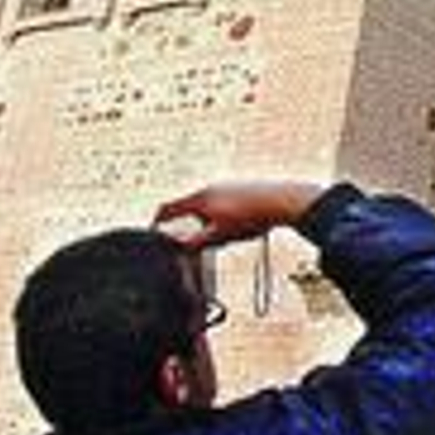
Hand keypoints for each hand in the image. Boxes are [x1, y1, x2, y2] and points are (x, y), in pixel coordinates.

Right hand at [153, 180, 326, 248]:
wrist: (282, 201)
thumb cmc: (250, 217)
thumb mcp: (219, 235)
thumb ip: (195, 243)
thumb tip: (178, 248)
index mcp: (200, 198)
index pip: (169, 208)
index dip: (158, 221)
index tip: (152, 229)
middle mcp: (210, 187)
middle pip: (189, 208)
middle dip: (191, 226)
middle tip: (201, 242)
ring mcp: (226, 185)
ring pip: (208, 207)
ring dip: (209, 222)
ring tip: (228, 234)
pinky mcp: (240, 188)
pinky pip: (224, 204)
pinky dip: (225, 216)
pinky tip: (241, 225)